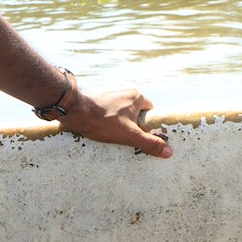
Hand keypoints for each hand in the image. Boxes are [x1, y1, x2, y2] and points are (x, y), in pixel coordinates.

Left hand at [57, 87, 172, 157]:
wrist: (72, 109)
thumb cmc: (102, 121)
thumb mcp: (128, 135)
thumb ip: (149, 143)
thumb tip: (169, 151)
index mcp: (137, 95)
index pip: (150, 111)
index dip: (146, 125)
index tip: (139, 135)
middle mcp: (126, 89)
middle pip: (135, 112)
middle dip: (131, 124)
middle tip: (123, 137)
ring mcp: (111, 91)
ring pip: (121, 110)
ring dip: (118, 122)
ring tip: (109, 133)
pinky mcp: (98, 95)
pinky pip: (108, 108)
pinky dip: (106, 118)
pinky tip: (99, 127)